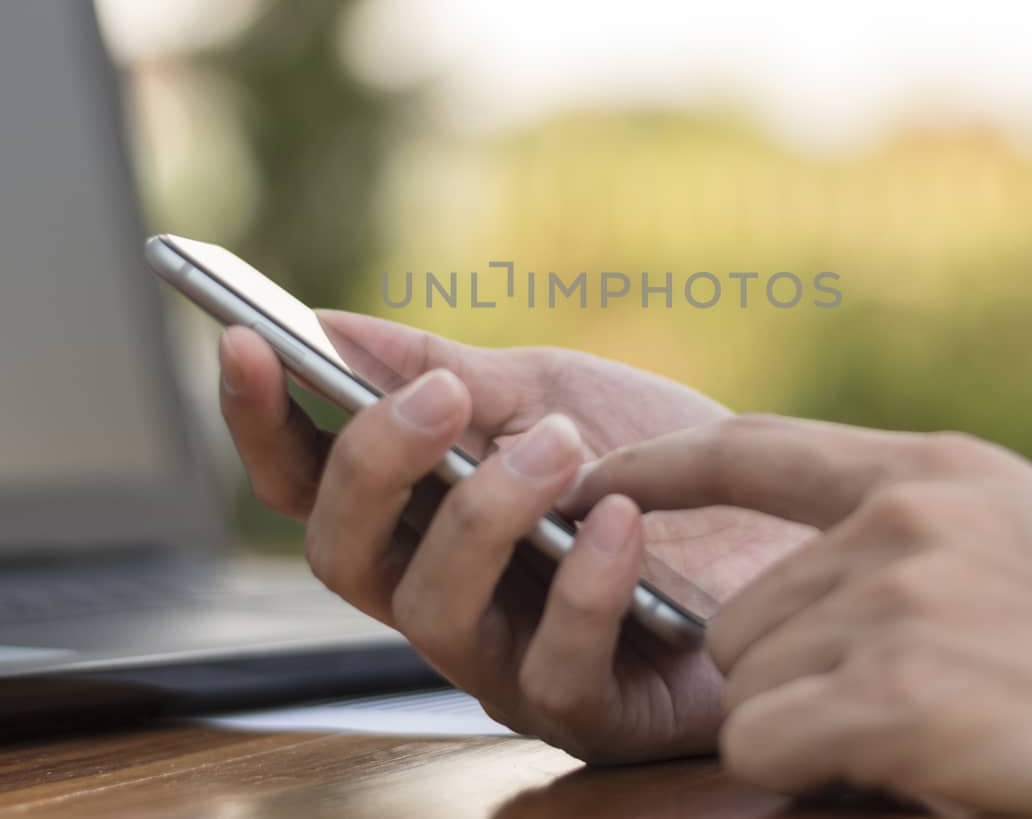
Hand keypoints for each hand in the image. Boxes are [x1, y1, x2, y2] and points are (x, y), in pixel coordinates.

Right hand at [217, 312, 812, 761]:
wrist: (789, 531)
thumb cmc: (665, 471)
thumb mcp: (558, 392)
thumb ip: (446, 367)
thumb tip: (327, 322)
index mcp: (423, 518)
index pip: (308, 482)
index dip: (262, 420)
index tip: (242, 338)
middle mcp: (444, 595)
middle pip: (340, 555)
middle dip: (372, 468)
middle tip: (439, 398)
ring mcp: (507, 660)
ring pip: (429, 613)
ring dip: (485, 516)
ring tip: (561, 448)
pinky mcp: (590, 708)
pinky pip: (554, 663)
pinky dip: (584, 584)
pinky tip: (623, 521)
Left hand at [569, 415, 1031, 817]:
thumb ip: (923, 536)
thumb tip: (818, 589)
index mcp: (937, 473)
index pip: (753, 450)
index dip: (659, 467)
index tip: (595, 481)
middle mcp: (905, 522)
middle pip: (745, 615)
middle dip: (789, 677)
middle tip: (891, 715)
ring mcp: (901, 604)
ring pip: (752, 684)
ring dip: (813, 731)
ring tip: (929, 739)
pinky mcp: (901, 697)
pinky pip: (770, 743)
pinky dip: (819, 771)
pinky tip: (923, 768)